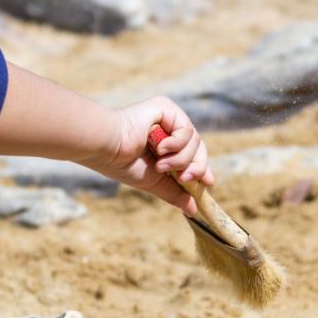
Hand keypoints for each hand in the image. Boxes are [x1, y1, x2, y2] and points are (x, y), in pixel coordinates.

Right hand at [87, 97, 213, 216]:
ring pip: (194, 141)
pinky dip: (177, 144)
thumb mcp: (155, 182)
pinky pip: (186, 130)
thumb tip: (194, 210)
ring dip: (180, 159)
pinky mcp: (166, 107)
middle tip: (186, 179)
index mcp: (164, 145)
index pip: (192, 155)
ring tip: (161, 166)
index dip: (202, 168)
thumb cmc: (124, 165)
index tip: (208, 183)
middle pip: (198, 148)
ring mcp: (168, 117)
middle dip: (196, 167)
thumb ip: (175, 192)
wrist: (108, 149)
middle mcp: (168, 128)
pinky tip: (160, 149)